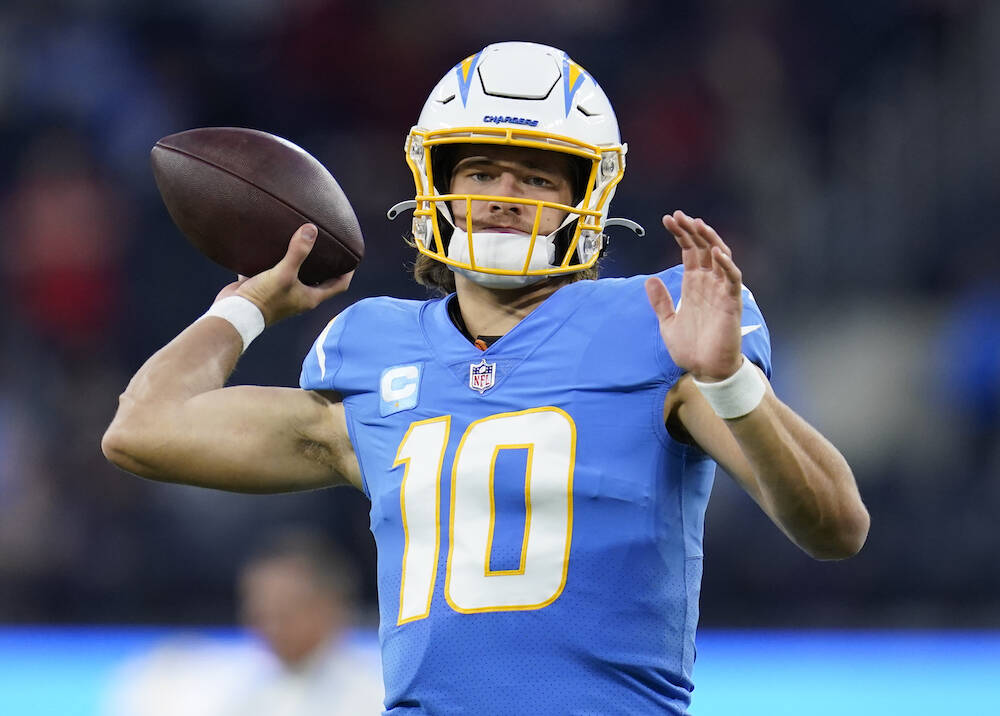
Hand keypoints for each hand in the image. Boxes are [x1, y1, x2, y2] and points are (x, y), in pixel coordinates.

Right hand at [213, 224, 353, 324]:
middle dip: (326, 265)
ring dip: (300, 260)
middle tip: (329, 245)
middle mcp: (299, 297)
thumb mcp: (284, 273)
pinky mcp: (264, 288)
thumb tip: (311, 229)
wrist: (234, 312)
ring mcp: (282, 293)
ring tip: (303, 241)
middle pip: (320, 279)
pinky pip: (273, 270)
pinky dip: (274, 259)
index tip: (352, 257)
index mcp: (310, 297)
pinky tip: (273, 244)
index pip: (339, 285)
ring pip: (296, 274)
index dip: (348, 272)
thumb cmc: (264, 298)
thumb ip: (298, 252)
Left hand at [644, 210, 742, 381]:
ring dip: (710, 240)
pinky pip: (732, 279)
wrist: (706, 370)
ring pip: (720, 258)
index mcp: (693, 285)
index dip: (680, 235)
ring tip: (698, 225)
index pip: (689, 252)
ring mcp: (721, 291)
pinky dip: (726, 264)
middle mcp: (708, 284)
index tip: (667, 220)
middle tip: (678, 215)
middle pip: (702, 249)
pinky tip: (716, 252)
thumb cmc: (691, 348)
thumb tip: (649, 279)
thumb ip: (660, 301)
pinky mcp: (731, 303)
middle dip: (692, 231)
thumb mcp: (667, 322)